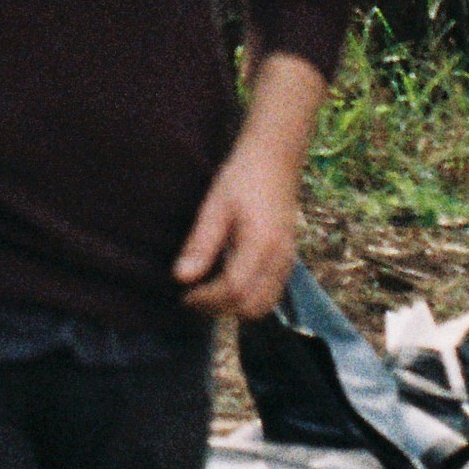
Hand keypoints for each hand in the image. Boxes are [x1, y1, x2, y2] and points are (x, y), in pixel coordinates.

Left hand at [175, 147, 305, 319]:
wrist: (275, 160)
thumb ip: (200, 244)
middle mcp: (280, 259)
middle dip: (220, 308)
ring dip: (234, 306)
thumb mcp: (214, 206)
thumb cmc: (241, 178)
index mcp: (261, 245)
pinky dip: (248, 297)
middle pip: (252, 306)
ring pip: (264, 305)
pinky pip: (271, 293)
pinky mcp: (288, 259)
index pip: (234, 291)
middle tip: (193, 296)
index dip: (206, 299)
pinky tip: (225, 280)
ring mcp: (288, 260)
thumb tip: (181, 278)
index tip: (183, 293)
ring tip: (207, 291)